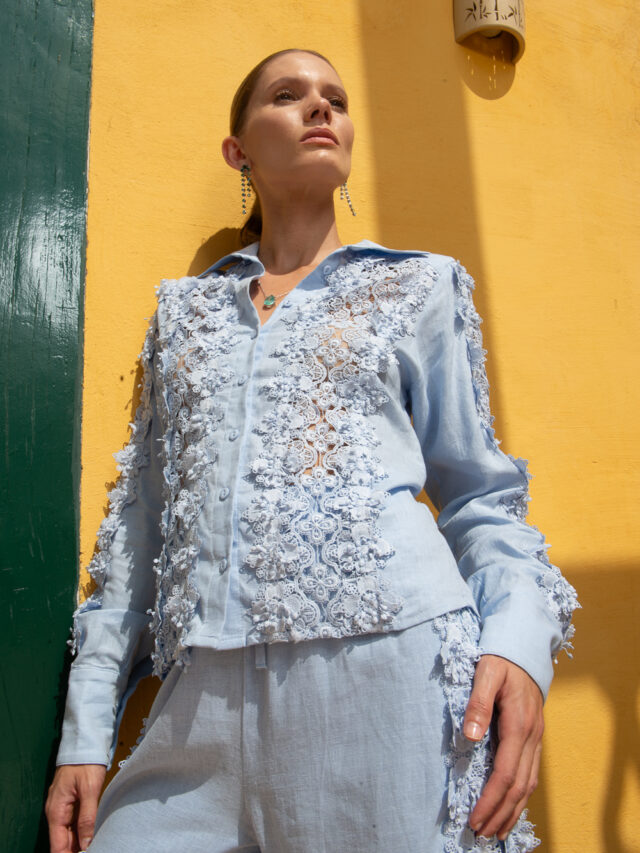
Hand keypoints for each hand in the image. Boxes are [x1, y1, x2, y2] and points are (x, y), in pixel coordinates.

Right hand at [45, 764, 106, 852]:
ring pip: (69, 834)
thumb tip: (86, 842)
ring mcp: (63, 808)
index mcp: (56, 810)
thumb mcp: (89, 789)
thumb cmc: (86, 762)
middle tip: (95, 849)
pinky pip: (75, 823)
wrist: (85, 744)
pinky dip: (82, 831)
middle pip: (63, 841)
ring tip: (95, 845)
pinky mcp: (71, 803)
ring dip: (80, 842)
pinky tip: (93, 835)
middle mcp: (56, 812)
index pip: (57, 845)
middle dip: (76, 850)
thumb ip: (87, 816)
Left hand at [463, 654, 543, 840]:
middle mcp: (532, 737)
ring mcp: (536, 739)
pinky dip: (521, 797)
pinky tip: (511, 807)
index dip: (491, 799)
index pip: (505, 773)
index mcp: (519, 724)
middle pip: (519, 786)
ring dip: (512, 811)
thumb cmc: (501, 660)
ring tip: (495, 831)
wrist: (524, 648)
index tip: (475, 817)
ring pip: (528, 784)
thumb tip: (469, 737)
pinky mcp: (534, 738)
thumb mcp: (486, 673)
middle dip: (500, 813)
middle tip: (480, 834)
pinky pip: (531, 774)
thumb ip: (478, 703)